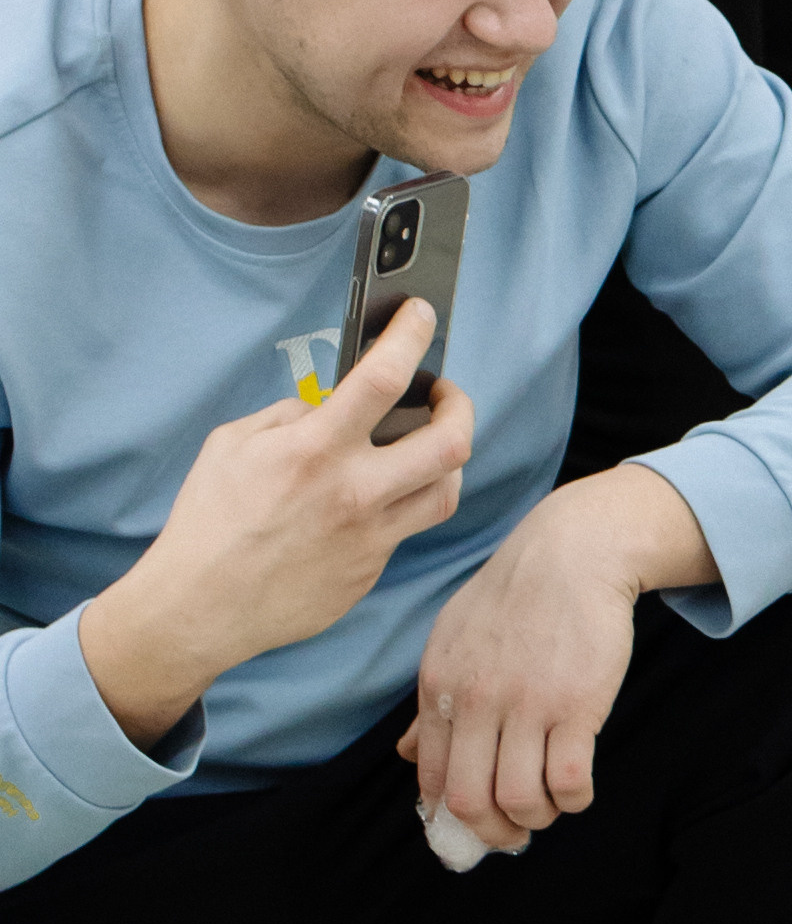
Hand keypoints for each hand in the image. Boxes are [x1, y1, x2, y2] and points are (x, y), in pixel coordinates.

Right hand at [78, 303, 471, 751]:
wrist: (200, 607)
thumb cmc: (209, 522)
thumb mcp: (233, 445)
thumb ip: (290, 418)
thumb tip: (327, 408)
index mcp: (314, 450)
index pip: (385, 377)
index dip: (413, 335)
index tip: (422, 315)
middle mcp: (354, 493)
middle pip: (451, 442)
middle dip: (460, 405)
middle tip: (444, 395)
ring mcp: (370, 537)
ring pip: (447, 491)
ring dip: (446, 459)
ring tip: (426, 444)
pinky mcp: (370, 571)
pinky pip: (405, 528)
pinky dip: (399, 503)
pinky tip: (377, 495)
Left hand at [398, 463, 712, 852]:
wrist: (572, 552)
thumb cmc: (514, 598)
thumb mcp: (453, 641)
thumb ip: (433, 703)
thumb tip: (407, 756)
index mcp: (440, 688)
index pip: (433, 780)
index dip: (454, 819)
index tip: (480, 825)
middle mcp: (476, 700)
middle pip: (471, 802)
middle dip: (495, 834)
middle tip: (516, 833)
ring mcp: (527, 704)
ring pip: (520, 799)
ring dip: (537, 818)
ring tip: (550, 804)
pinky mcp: (577, 705)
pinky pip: (568, 781)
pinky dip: (574, 801)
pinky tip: (578, 790)